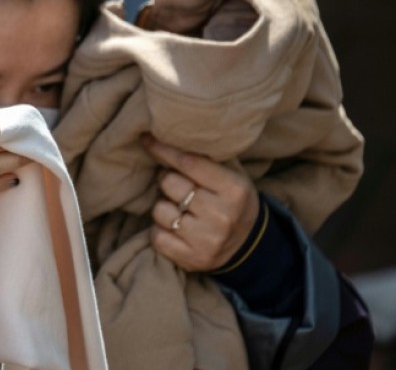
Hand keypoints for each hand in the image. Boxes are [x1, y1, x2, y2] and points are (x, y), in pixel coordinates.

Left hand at [141, 134, 259, 271]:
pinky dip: (161, 231)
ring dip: (164, 208)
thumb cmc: (232, 202)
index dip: (164, 150)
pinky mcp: (191, 259)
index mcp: (233, 189)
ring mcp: (206, 239)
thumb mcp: (231, 176)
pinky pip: (157, 236)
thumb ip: (206, 159)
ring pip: (159, 211)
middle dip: (168, 182)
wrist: (248, 246)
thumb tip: (168, 136)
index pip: (188, 163)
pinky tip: (176, 229)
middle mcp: (221, 215)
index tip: (147, 138)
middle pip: (169, 184)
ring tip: (180, 210)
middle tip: (178, 186)